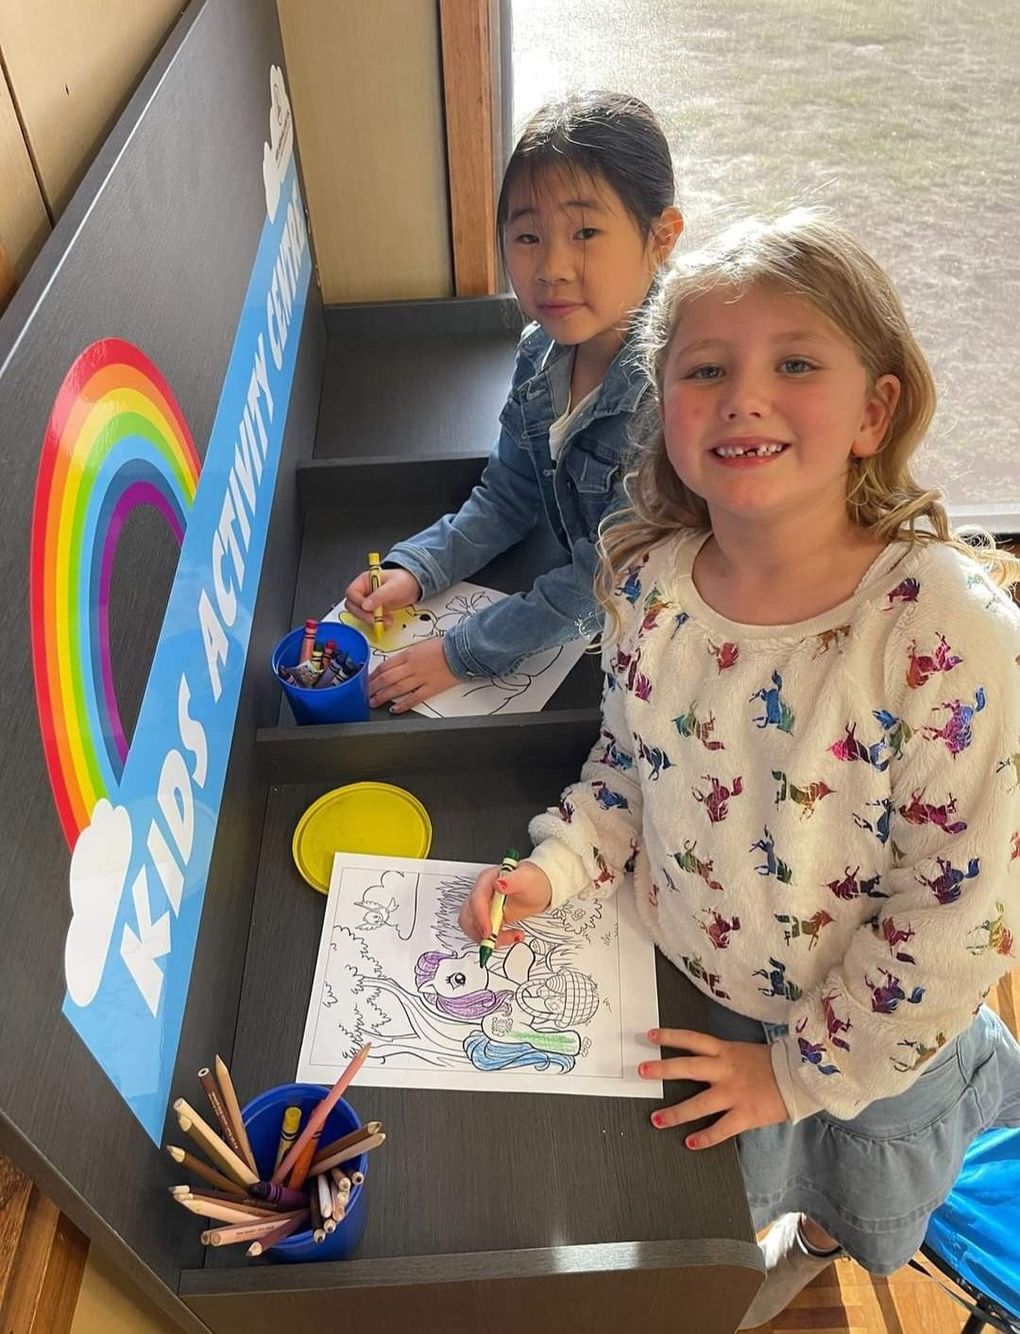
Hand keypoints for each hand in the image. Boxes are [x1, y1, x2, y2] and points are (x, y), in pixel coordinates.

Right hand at [344, 565, 420, 628]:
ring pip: (360, 614)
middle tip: (376, 619)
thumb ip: (379, 596)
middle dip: (363, 614)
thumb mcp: (393, 587)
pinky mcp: (374, 610)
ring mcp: (368, 601)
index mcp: (364, 581)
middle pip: (352, 605)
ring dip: (371, 620)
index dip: (357, 602)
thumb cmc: (404, 581)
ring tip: (386, 620)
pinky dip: (377, 623)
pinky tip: (387, 622)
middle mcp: (363, 591)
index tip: (369, 609)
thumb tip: (365, 606)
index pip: (351, 593)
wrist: (415, 586)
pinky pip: (369, 619)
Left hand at [368, 637, 458, 712]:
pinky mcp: (431, 688)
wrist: (461, 651)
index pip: (385, 666)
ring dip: (383, 697)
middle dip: (373, 687)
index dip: (372, 675)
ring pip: (397, 689)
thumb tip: (394, 665)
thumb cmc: (443, 647)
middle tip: (364, 694)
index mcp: (408, 654)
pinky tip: (395, 709)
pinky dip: (403, 705)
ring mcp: (421, 678)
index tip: (366, 680)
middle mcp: (412, 666)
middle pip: (387, 678)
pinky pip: (414, 698)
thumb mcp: (420, 646)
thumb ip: (406, 656)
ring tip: (374, 702)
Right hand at [458, 862, 552, 944]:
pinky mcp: (487, 918)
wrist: (539, 889)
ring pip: (471, 926)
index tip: (489, 932)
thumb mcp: (527, 880)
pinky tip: (512, 936)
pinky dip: (493, 939)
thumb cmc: (533, 881)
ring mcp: (483, 906)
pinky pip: (481, 932)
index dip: (480, 918)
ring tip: (510, 937)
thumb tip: (498, 884)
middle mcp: (481, 893)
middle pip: (468, 915)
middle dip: (479, 931)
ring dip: (486, 938)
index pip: (476, 900)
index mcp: (487, 880)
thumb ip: (513, 881)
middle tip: (497, 940)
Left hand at [639, 1028, 789, 1149]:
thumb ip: (724, 1057)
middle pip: (688, 1067)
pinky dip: (705, 1137)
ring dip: (676, 1113)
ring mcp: (734, 1093)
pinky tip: (690, 1143)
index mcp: (726, 1051)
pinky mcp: (745, 1114)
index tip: (650, 1035)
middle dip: (662, 1069)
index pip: (693, 1040)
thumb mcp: (745, 1051)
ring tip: (656, 1119)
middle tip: (641, 1071)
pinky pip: (720, 1129)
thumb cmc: (773, 1064)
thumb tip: (703, 1061)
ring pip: (699, 1103)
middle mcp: (725, 1070)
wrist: (802, 1077)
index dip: (670, 1036)